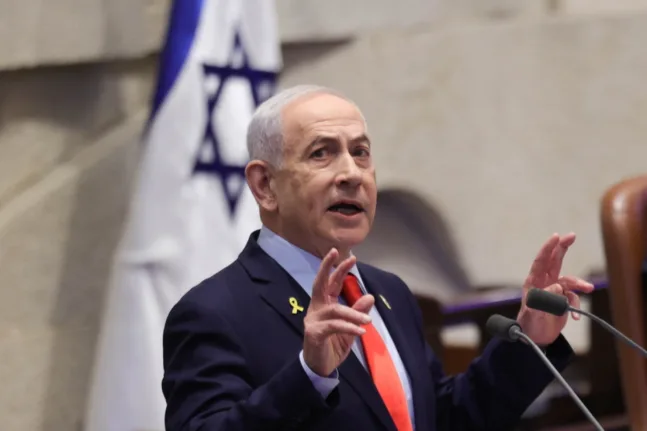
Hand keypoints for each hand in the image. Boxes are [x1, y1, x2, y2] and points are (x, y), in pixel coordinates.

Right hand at [303, 248, 374, 376]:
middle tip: (348, 258)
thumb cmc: (332, 345)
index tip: (351, 256)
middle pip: (321, 284)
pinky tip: (361, 331)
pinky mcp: (314, 333)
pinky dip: (349, 327)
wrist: (319, 367)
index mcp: (323, 304)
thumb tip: (370, 296)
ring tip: (368, 320)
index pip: (330, 282)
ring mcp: (313, 320)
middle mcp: (316, 308)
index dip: (338, 268)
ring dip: (354, 313)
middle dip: (332, 268)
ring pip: (335, 310)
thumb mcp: (350, 327)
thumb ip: (357, 312)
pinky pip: (334, 326)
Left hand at [517, 233, 593, 345]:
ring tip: (588, 288)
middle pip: (554, 262)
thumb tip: (558, 286)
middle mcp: (543, 283)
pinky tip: (575, 317)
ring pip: (569, 281)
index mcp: (533, 283)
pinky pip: (573, 298)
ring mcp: (553, 291)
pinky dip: (576, 305)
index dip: (548, 248)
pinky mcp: (561, 301)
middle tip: (572, 235)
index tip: (556, 236)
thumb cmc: (529, 325)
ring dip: (579, 284)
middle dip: (562, 248)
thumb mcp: (533, 313)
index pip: (540, 262)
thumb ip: (544, 300)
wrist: (534, 338)